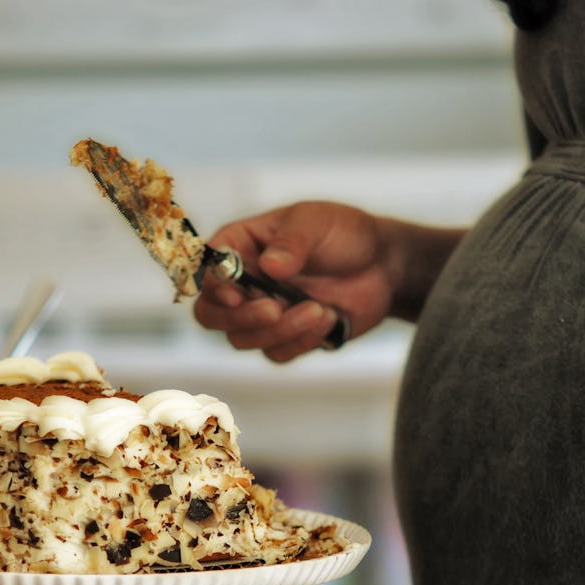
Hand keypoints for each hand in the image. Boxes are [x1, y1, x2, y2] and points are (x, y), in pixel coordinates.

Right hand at [193, 201, 401, 362]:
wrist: (384, 266)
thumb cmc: (344, 233)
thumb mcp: (317, 222)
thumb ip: (292, 241)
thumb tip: (269, 266)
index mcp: (241, 246)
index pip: (208, 269)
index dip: (214, 286)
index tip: (237, 294)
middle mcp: (243, 283)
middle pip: (211, 314)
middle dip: (239, 318)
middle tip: (273, 311)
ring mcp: (261, 313)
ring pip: (242, 339)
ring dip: (280, 330)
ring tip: (319, 309)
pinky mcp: (284, 338)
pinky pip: (276, 353)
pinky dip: (301, 341)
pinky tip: (329, 318)